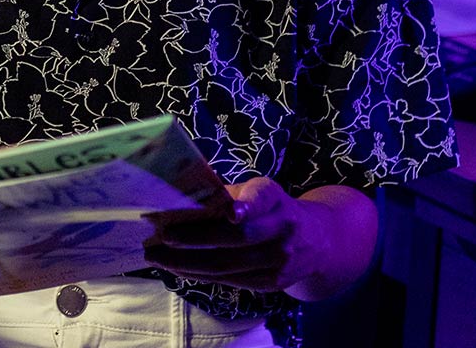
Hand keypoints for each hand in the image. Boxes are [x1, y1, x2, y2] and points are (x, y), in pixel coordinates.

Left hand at [142, 177, 332, 296]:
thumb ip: (227, 195)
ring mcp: (281, 260)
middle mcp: (283, 229)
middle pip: (238, 238)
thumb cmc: (271, 209)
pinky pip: (230, 280)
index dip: (247, 205)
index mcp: (275, 198)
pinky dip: (199, 275)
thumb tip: (178, 196)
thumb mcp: (258, 193)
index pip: (262, 200)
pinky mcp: (273, 283)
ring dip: (187, 262)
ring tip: (156, 256)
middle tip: (162, 236)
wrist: (319, 242)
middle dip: (196, 238)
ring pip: (228, 265)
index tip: (231, 212)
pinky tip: (176, 268)